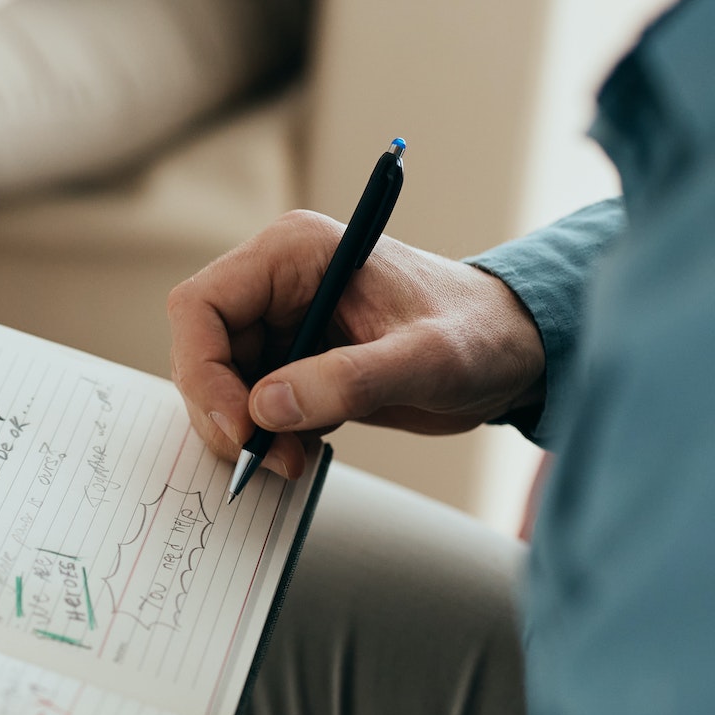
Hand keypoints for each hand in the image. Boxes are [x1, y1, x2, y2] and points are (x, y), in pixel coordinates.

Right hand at [168, 210, 546, 479]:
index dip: (203, 370)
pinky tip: (305, 451)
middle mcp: (278, 284)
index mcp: (294, 254)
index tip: (240, 427)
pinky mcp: (295, 364)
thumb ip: (348, 380)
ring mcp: (283, 325)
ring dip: (247, 434)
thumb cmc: (481, 334)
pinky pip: (250, 406)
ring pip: (220, 386)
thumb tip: (265, 408)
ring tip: (295, 460)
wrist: (514, 352)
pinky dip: (267, 439)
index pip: (201, 306)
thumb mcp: (426, 359)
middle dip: (225, 413)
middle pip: (202, 352)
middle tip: (269, 458)